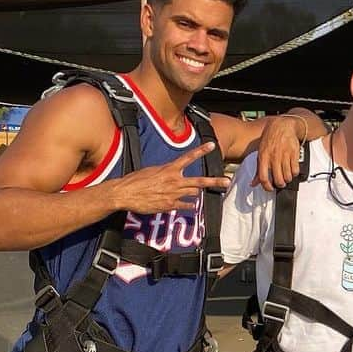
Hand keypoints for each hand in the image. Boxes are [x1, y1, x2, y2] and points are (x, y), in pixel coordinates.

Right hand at [111, 141, 228, 212]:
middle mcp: (174, 180)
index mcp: (169, 169)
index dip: (201, 151)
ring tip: (199, 192)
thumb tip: (172, 175)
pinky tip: (191, 206)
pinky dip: (189, 205)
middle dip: (215, 181)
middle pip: (200, 181)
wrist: (125, 193)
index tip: (212, 145)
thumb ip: (165, 172)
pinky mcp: (170, 205)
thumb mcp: (151, 171)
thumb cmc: (135, 181)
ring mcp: (174, 194)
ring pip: (194, 193)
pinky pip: (186, 205)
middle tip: (227, 181)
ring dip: (196, 192)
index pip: (188, 157)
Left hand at [253, 115, 304, 190]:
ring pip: (288, 177)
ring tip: (286, 176)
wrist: (282, 126)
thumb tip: (253, 183)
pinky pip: (295, 170)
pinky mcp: (294, 154)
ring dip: (287, 179)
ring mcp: (285, 156)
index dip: (267, 187)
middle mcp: (274, 157)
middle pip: (278, 179)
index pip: (263, 177)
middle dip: (280, 184)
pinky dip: (294, 173)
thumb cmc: (270, 139)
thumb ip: (258, 169)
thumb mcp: (261, 153)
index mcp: (263, 157)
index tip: (269, 188)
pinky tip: (291, 170)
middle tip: (280, 183)